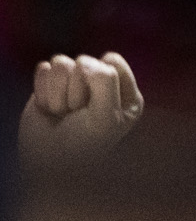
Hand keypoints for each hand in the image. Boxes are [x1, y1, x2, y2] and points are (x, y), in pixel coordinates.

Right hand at [20, 53, 141, 166]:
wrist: (49, 159)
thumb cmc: (85, 142)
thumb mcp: (106, 116)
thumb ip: (104, 82)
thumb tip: (84, 61)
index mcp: (127, 94)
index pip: (112, 62)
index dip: (100, 81)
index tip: (98, 107)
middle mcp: (104, 85)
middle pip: (85, 61)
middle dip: (77, 89)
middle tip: (78, 114)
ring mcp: (75, 82)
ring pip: (62, 63)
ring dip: (59, 92)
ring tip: (65, 113)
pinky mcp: (51, 83)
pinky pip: (44, 70)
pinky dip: (45, 92)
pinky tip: (50, 109)